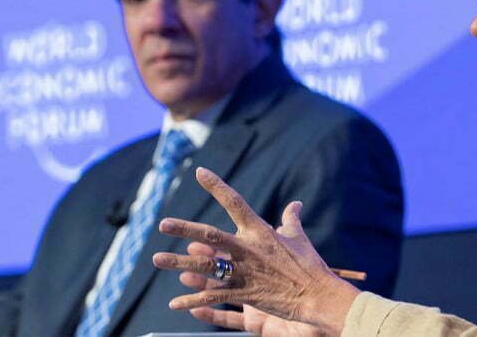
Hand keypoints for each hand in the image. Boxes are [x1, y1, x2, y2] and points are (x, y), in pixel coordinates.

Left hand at [152, 167, 359, 333]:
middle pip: (211, 235)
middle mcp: (248, 249)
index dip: (216, 186)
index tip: (200, 172)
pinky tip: (175, 304)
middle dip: (185, 229)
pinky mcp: (244, 294)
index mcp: (260, 231)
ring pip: (205, 266)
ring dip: (179, 263)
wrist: (318, 296)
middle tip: (163, 223)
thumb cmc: (310, 265)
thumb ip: (291, 220)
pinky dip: (193, 301)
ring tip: (158, 259)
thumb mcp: (300, 238)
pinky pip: (213, 297)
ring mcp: (244, 272)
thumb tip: (295, 204)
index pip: (235, 202)